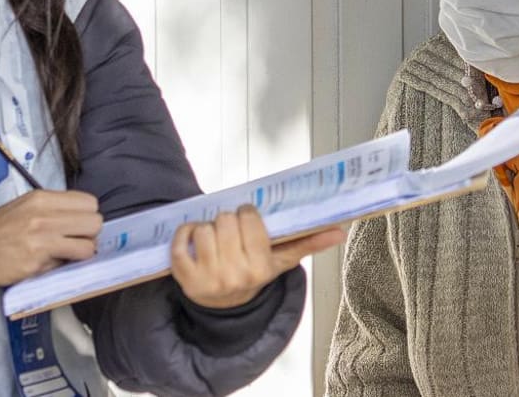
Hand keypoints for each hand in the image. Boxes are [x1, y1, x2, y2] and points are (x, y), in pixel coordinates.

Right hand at [0, 190, 102, 286]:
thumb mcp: (25, 207)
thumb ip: (53, 210)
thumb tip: (81, 221)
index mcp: (42, 198)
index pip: (89, 201)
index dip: (87, 216)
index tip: (78, 225)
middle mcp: (44, 214)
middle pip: (95, 221)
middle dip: (88, 234)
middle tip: (74, 241)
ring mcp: (42, 237)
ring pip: (89, 244)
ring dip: (81, 251)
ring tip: (65, 253)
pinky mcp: (38, 260)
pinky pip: (70, 262)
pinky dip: (66, 264)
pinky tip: (51, 262)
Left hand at [170, 205, 345, 308]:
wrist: (225, 305)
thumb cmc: (253, 272)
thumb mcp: (280, 261)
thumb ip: (308, 243)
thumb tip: (339, 231)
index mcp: (261, 268)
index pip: (249, 218)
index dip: (247, 214)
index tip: (247, 221)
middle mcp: (236, 275)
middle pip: (225, 219)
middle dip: (227, 220)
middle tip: (230, 233)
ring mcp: (208, 278)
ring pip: (203, 228)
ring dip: (206, 227)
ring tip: (214, 239)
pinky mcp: (185, 277)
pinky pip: (179, 241)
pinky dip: (183, 234)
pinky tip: (193, 239)